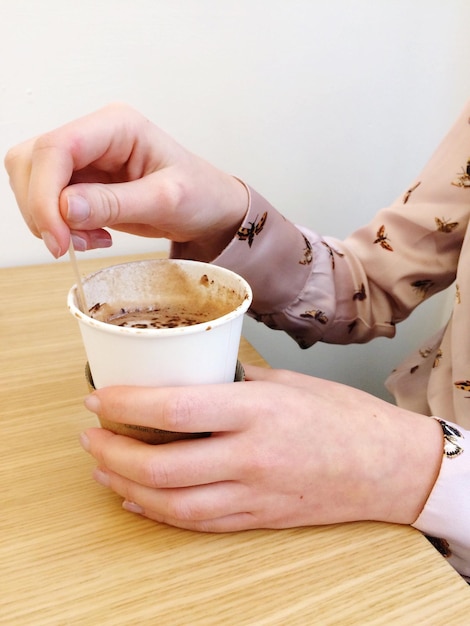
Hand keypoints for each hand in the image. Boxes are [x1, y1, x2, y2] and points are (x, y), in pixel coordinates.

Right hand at [5, 103, 247, 259]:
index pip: (57, 148)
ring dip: (49, 219)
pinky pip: (49, 202)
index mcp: (117, 126)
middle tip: (70, 245)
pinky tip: (93, 236)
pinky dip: (60, 226)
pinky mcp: (82, 183)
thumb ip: (116, 203)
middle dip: (42, 209)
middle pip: (34, 161)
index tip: (58, 237)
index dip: (44, 194)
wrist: (210, 210)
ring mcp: (85, 159)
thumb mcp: (166, 201)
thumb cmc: (201, 195)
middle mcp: (95, 136)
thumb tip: (65, 208)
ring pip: (33, 181)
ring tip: (91, 240)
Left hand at [80, 365, 442, 531]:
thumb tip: (189, 382)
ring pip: (175, 505)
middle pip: (164, 466)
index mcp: (258, 411)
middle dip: (114, 455)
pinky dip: (160, 514)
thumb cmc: (341, 416)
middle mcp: (252, 457)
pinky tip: (139, 500)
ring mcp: (255, 495)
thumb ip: (233, 386)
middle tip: (89, 439)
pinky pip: (199, 524)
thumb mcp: (285, 384)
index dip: (128, 405)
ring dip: (130, 489)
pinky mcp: (258, 519)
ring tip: (103, 470)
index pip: (177, 407)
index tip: (98, 400)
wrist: (386, 467)